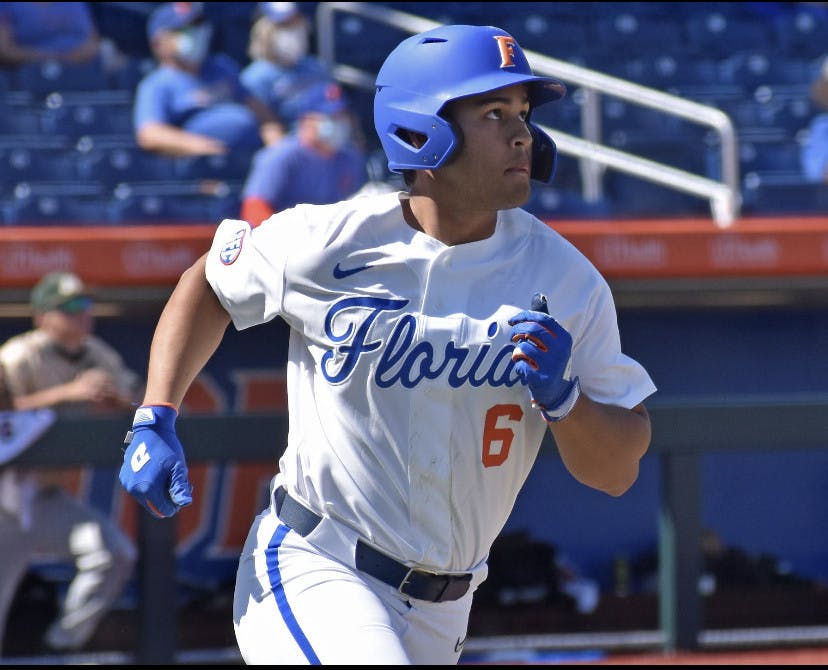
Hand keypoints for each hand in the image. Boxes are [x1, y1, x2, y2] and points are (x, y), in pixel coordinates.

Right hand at [119, 405, 192, 517]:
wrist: (151, 430)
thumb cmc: (168, 448)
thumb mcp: (178, 468)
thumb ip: (180, 487)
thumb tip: (185, 503)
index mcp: (148, 488)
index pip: (164, 510)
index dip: (176, 503)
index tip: (183, 489)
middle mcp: (134, 489)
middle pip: (154, 505)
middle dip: (167, 497)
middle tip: (179, 482)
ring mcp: (127, 484)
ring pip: (146, 498)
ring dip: (158, 491)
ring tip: (168, 476)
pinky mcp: (124, 478)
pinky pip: (139, 489)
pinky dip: (148, 485)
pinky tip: (157, 471)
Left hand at [508, 292, 580, 421]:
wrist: (557, 391)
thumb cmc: (551, 359)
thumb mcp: (553, 339)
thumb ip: (544, 319)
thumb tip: (539, 295)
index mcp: (564, 337)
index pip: (543, 319)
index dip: (525, 316)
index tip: (512, 320)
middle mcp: (561, 350)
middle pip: (532, 331)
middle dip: (517, 331)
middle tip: (512, 337)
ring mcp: (552, 365)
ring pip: (523, 348)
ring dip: (517, 352)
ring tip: (521, 356)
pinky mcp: (542, 379)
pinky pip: (520, 365)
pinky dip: (518, 366)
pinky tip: (524, 369)